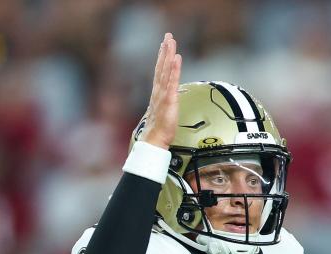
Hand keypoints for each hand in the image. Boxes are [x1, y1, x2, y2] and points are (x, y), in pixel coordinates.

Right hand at [138, 32, 181, 149]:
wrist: (154, 140)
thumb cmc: (159, 129)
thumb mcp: (164, 112)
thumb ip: (166, 102)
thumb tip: (170, 98)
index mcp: (158, 93)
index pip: (160, 71)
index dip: (162, 57)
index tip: (164, 44)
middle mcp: (159, 90)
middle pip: (162, 66)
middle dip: (165, 50)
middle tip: (168, 36)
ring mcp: (163, 94)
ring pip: (166, 70)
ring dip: (168, 54)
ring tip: (171, 42)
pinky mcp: (168, 99)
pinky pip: (172, 81)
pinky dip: (174, 69)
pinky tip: (176, 58)